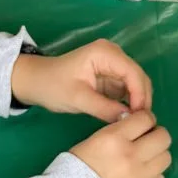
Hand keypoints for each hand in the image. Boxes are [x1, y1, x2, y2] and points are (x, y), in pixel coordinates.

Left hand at [12, 38, 152, 119]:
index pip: (133, 72)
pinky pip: (127, 90)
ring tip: (136, 123)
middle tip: (141, 123)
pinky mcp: (110, 77)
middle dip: (142, 99)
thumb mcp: (78, 99)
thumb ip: (104, 108)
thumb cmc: (52, 86)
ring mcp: (112, 66)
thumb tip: (129, 120)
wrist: (35, 83)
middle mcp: (113, 55)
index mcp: (105, 53)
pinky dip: (130, 103)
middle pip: (138, 77)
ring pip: (135, 85)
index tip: (140, 117)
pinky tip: (128, 118)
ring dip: (137, 102)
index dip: (140, 94)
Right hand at [71, 107, 171, 177]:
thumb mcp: (92, 141)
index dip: (146, 119)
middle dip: (157, 136)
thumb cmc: (74, 169)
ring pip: (166, 159)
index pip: (146, 119)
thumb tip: (134, 126)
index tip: (142, 124)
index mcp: (115, 139)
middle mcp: (132, 156)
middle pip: (163, 138)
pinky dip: (154, 176)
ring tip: (146, 160)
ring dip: (157, 156)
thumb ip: (116, 132)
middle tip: (148, 141)